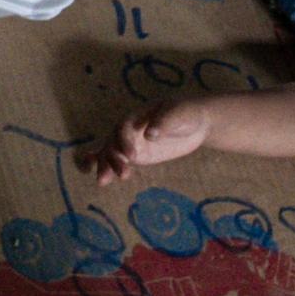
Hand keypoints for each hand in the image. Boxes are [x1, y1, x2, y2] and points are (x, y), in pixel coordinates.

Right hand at [84, 103, 209, 185]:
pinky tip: (98, 179)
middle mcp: (129, 130)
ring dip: (105, 166)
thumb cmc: (187, 113)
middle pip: (112, 142)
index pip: (123, 128)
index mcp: (137, 116)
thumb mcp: (179, 114)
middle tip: (117, 174)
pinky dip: (106, 167)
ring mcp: (130, 143)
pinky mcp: (136, 155)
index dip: (124, 141)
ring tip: (102, 182)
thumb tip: (149, 134)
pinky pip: (118, 160)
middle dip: (110, 158)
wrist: (196, 123)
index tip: (131, 157)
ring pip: (110, 153)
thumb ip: (165, 122)